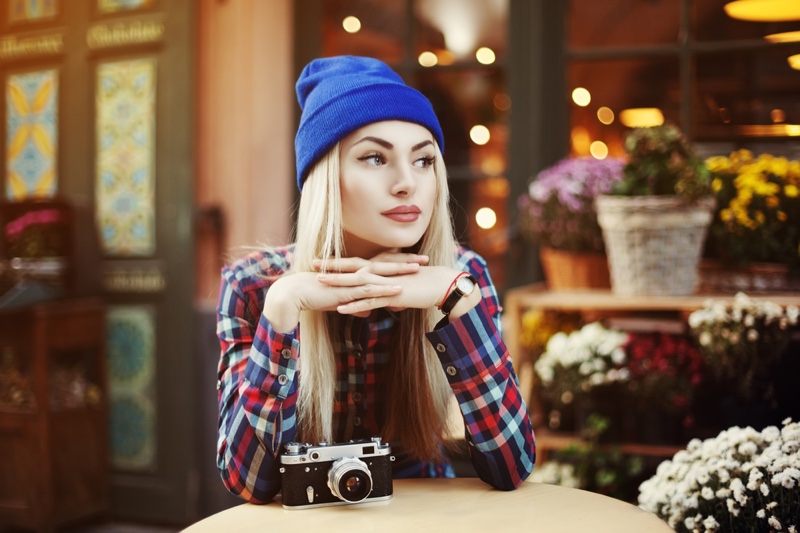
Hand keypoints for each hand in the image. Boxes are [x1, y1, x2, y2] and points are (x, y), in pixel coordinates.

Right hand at [263, 253, 428, 331]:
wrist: (295, 294)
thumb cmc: (315, 297)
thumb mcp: (341, 302)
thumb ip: (357, 305)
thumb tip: (368, 312)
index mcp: (356, 272)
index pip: (382, 264)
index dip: (400, 262)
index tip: (416, 260)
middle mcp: (357, 272)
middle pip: (386, 264)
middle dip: (407, 262)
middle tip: (426, 259)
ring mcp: (352, 280)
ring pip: (381, 274)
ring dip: (400, 272)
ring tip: (419, 270)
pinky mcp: (347, 290)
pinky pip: (370, 290)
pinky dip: (385, 289)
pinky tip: (399, 289)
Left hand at [314, 254, 468, 316]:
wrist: (443, 285)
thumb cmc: (426, 286)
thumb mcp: (405, 289)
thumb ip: (394, 294)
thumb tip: (389, 302)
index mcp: (383, 268)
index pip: (357, 263)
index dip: (339, 262)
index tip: (322, 260)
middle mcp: (382, 272)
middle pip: (352, 268)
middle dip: (332, 267)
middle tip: (312, 264)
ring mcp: (386, 283)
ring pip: (357, 283)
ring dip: (338, 283)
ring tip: (320, 283)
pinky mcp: (392, 295)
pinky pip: (369, 301)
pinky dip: (354, 304)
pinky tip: (341, 308)